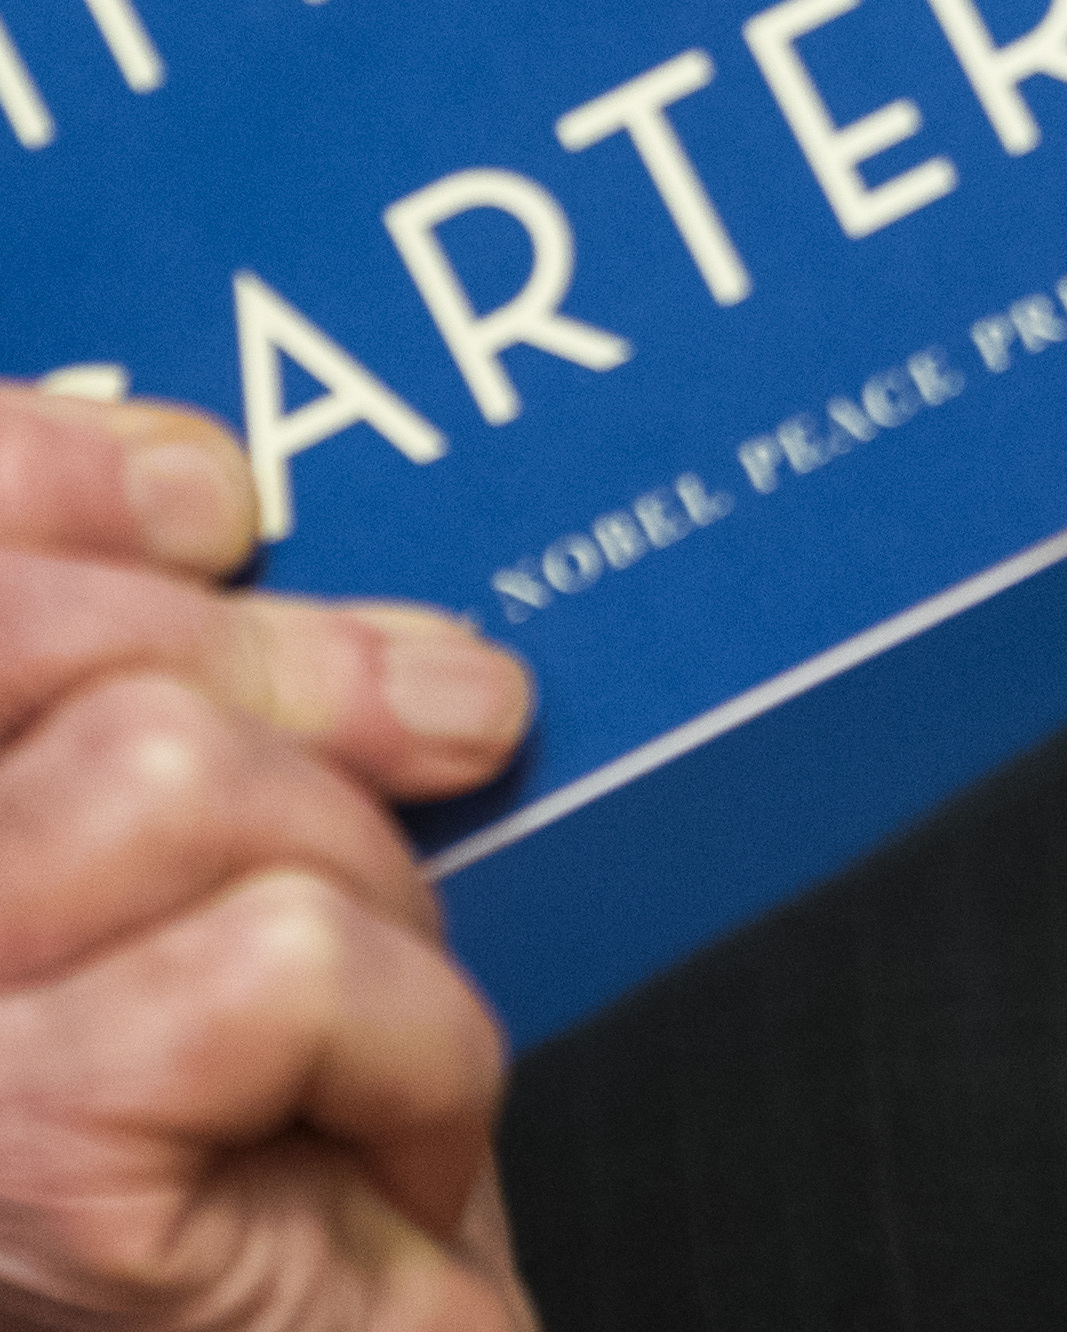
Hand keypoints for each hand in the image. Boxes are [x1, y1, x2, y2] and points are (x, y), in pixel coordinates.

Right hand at [0, 380, 535, 1328]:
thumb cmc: (279, 1150)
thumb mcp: (233, 859)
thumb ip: (179, 678)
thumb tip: (215, 497)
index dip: (51, 479)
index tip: (219, 501)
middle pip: (65, 651)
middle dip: (307, 677)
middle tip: (457, 728)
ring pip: (171, 772)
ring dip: (360, 881)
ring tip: (369, 1022)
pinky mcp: (29, 1156)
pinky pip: (282, 954)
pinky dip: (408, 1041)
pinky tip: (385, 1139)